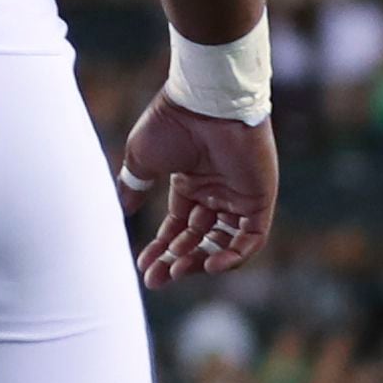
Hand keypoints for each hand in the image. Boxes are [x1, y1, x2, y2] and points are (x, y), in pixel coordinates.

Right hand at [119, 93, 276, 284]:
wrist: (204, 103)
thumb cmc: (171, 124)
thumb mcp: (141, 159)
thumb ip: (134, 186)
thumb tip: (123, 209)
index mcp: (190, 183)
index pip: (178, 226)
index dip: (161, 248)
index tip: (143, 266)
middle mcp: (215, 192)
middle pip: (198, 239)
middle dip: (176, 260)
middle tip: (156, 279)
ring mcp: (239, 196)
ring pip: (223, 243)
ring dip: (201, 261)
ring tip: (177, 271)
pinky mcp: (259, 198)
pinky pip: (252, 238)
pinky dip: (234, 255)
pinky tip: (209, 265)